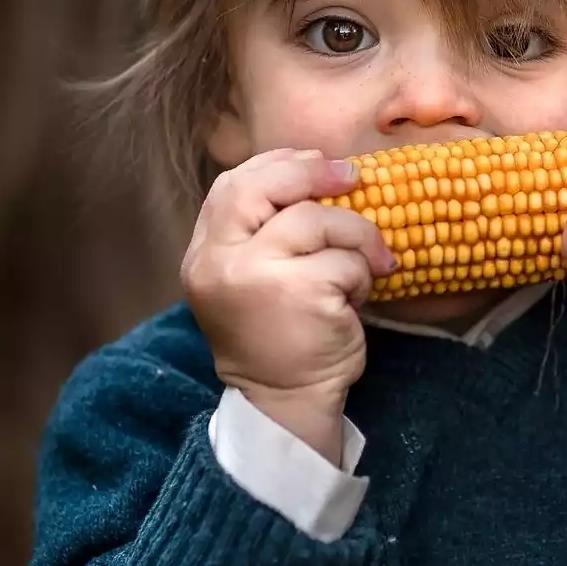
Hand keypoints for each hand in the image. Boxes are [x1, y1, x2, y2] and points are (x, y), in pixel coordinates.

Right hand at [181, 148, 398, 464]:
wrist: (284, 402)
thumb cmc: (278, 337)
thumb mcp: (251, 279)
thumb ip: (263, 231)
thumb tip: (317, 167)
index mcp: (203, 256)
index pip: (231, 188)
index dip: (276, 166)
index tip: (314, 164)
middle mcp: (219, 262)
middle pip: (267, 188)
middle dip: (316, 176)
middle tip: (354, 178)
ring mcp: (257, 276)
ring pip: (318, 221)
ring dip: (355, 239)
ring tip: (364, 267)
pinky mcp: (301, 292)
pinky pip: (346, 259)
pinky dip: (364, 275)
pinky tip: (356, 300)